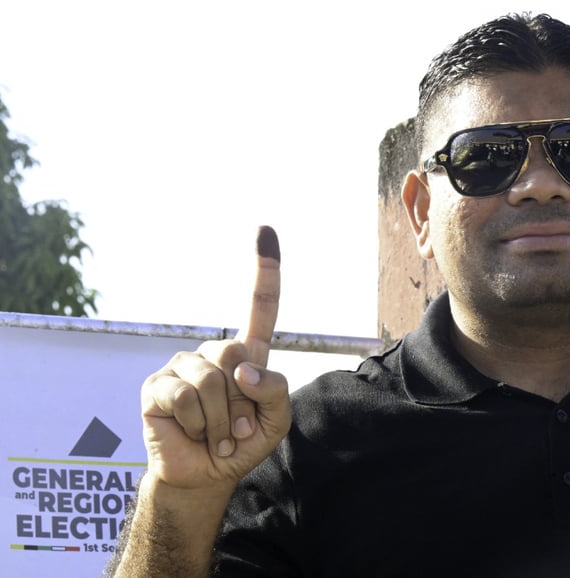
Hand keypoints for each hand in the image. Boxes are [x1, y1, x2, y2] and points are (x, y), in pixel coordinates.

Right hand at [140, 226, 291, 489]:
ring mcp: (182, 366)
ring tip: (217, 437)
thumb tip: (243, 370)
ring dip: (223, 421)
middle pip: (238, 355)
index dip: (264, 271)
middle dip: (244, 402)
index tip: (264, 229)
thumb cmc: (241, 445)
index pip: (260, 308)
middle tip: (238, 428)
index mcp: (247, 356)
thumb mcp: (276, 422)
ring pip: (213, 380)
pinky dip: (199, 424)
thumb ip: (276, 392)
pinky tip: (194, 434)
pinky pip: (186, 396)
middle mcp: (213, 354)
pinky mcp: (156, 386)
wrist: (204, 477)